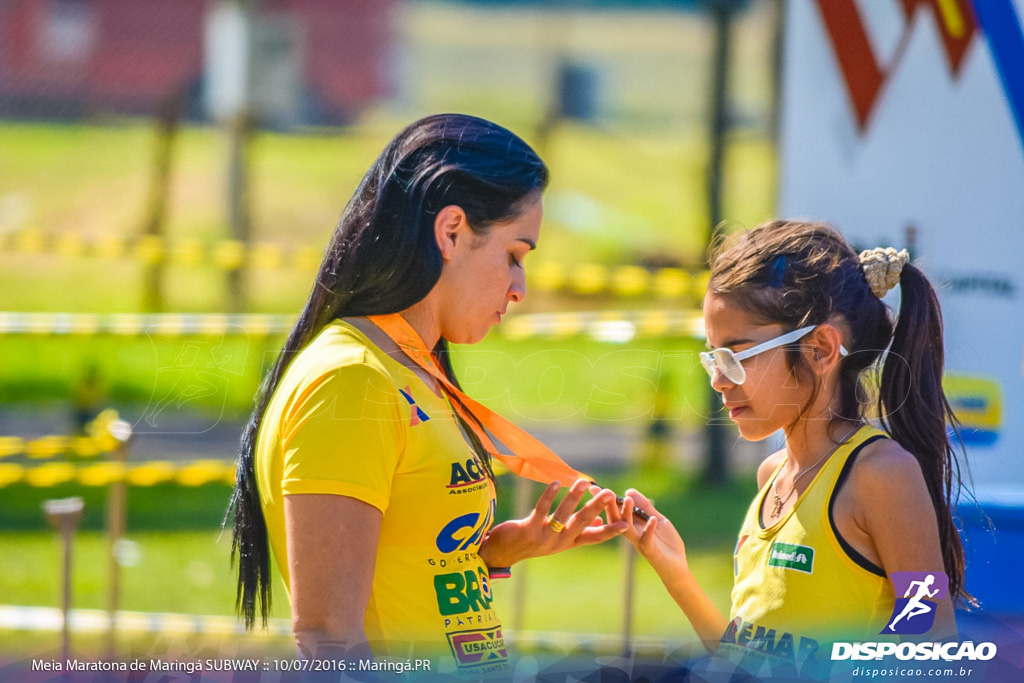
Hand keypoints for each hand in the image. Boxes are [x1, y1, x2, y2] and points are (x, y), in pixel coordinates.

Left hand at [479, 479, 627, 567]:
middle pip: (582, 523)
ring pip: (563, 516)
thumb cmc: (531, 541)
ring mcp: (544, 537)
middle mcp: (560, 542)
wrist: (502, 553)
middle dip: (596, 508)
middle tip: (609, 493)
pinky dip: (549, 496)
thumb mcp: (557, 539)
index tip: (626, 524)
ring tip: (584, 483)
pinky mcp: (529, 530)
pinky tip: (555, 483)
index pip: (594, 538)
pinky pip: (542, 510)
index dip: (610, 531)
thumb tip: (599, 522)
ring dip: (574, 498)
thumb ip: (577, 530)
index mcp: (569, 543)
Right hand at [609, 488, 689, 576]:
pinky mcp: (650, 551)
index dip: (606, 500)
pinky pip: (647, 540)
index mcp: (631, 525)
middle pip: (616, 519)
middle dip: (610, 505)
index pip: (616, 511)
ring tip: (627, 500)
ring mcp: (640, 542)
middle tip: (605, 492)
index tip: (593, 488)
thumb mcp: (655, 519)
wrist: (677, 565)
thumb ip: (644, 506)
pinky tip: (652, 519)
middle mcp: (632, 534)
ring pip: (628, 528)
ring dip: (627, 514)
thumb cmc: (665, 542)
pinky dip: (649, 529)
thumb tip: (628, 491)